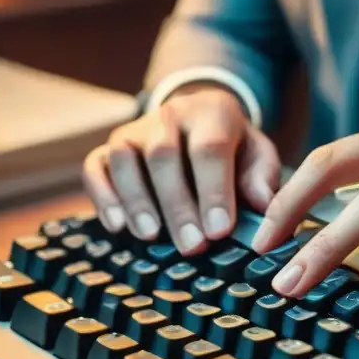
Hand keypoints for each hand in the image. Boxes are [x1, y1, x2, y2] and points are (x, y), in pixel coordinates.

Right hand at [82, 84, 280, 253]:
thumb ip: (261, 179)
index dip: (214, 191)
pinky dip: (103, 197)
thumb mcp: (258, 156)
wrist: (199, 121)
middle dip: (177, 205)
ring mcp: (134, 131)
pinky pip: (95, 167)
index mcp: (213, 113)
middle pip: (164, 155)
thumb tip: (263, 206)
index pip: (210, 149)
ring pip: (124, 158)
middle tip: (192, 246)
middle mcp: (169, 116)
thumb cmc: (235, 150)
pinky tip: (117, 227)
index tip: (220, 231)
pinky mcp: (108, 149)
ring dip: (136, 200)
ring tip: (151, 236)